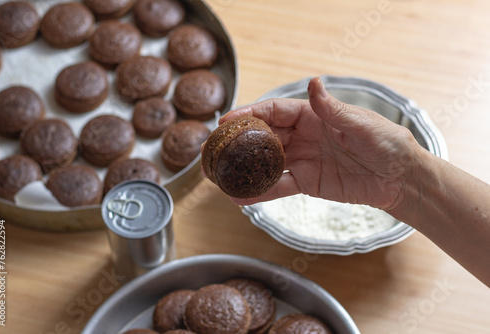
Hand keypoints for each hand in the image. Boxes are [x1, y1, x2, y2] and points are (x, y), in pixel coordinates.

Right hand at [219, 77, 421, 208]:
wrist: (399, 178)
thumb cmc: (386, 143)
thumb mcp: (361, 124)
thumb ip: (332, 109)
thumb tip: (314, 83)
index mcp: (313, 116)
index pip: (274, 112)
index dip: (249, 114)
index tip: (226, 120)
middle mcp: (302, 136)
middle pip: (263, 137)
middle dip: (238, 141)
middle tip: (213, 149)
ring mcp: (302, 160)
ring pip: (266, 163)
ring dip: (243, 168)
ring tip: (218, 175)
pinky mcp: (306, 183)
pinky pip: (278, 187)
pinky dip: (260, 193)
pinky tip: (240, 198)